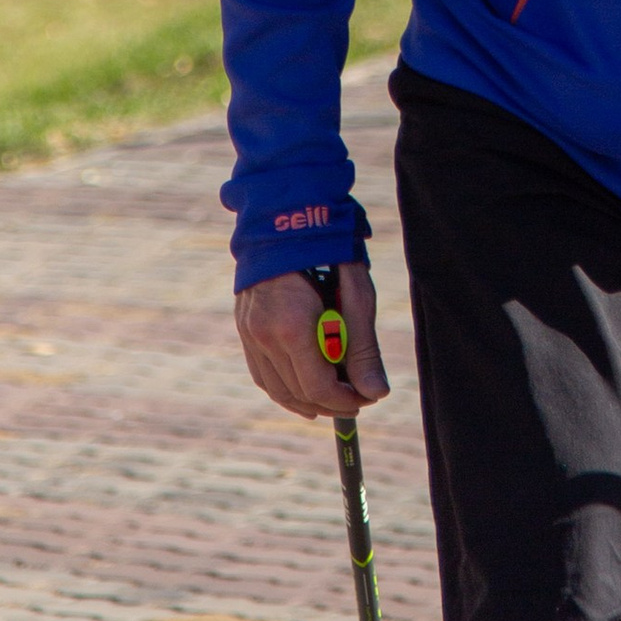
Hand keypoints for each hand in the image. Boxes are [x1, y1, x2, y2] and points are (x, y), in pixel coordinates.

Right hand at [235, 260, 387, 421]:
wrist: (285, 218)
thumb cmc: (326, 252)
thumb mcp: (356, 295)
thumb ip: (363, 348)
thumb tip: (376, 392)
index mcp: (292, 328)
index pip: (319, 388)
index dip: (346, 401)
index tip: (368, 398)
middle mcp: (264, 336)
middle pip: (299, 394)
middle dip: (332, 403)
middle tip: (358, 397)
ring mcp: (249, 333)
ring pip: (277, 390)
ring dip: (307, 401)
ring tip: (334, 399)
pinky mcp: (243, 328)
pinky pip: (262, 374)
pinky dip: (284, 388)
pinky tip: (304, 389)